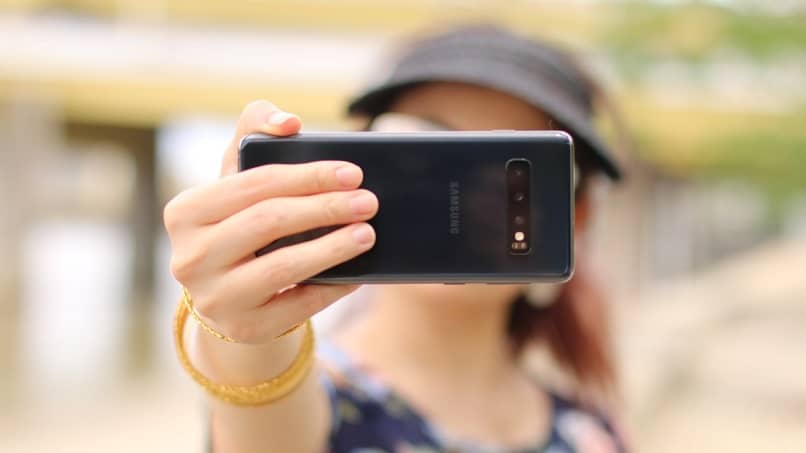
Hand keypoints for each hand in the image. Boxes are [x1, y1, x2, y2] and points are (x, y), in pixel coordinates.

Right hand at [164, 101, 377, 343]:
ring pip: (282, 267)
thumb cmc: (241, 225)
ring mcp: (214, 298)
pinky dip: (333, 286)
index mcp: (185, 212)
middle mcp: (190, 257)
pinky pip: (298, 305)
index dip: (307, 175)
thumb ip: (254, 134)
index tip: (352, 172)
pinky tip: (359, 273)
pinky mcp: (244, 329)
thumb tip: (288, 122)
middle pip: (268, 222)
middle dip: (325, 208)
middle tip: (368, 201)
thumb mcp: (239, 182)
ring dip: (332, 248)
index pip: (254, 184)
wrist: (231, 296)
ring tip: (367, 233)